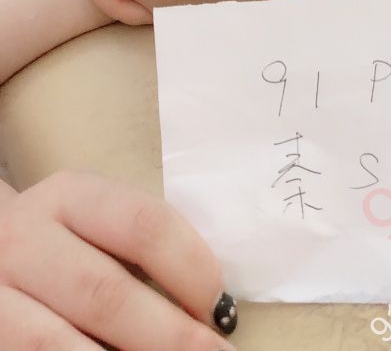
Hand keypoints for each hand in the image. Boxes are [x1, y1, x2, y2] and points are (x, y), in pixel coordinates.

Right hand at [0, 171, 236, 348]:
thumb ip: (138, 248)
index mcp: (68, 197)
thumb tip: (210, 309)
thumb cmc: (59, 244)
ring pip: (57, 344)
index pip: (144, 225)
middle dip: (169, 336)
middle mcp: (24, 241)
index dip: (192, 270)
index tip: (222, 311)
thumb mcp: (89, 223)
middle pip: (107, 293)